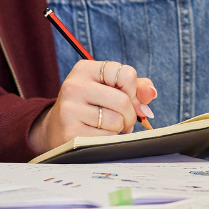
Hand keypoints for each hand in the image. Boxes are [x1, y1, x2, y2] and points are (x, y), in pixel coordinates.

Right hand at [30, 59, 157, 152]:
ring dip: (119, 128)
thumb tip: (151, 94)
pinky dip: (110, 139)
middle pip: (123, 100)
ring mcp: (70, 109)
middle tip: (123, 119)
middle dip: (130, 114)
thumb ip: (136, 87)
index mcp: (84, 69)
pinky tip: (98, 136)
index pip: (126, 74)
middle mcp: (74, 86)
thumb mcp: (108, 88)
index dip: (134, 90)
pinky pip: (107, 138)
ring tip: (108, 127)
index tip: (128, 98)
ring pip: (116, 121)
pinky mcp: (70, 133)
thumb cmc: (91, 106)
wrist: (57, 129)